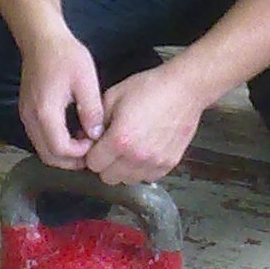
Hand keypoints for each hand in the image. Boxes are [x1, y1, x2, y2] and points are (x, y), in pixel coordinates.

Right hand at [19, 32, 104, 168]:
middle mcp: (31, 118)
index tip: (96, 142)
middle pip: (48, 156)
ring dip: (63, 153)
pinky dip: (55, 143)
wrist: (41, 38)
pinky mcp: (27, 111)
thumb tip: (97, 135)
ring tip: (84, 143)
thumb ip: (92, 110)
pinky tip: (72, 132)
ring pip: (42, 149)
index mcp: (45, 112)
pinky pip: (40, 138)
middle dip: (71, 161)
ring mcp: (26, 116)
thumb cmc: (65, 55)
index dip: (80, 154)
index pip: (60, 149)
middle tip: (92, 152)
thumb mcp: (86, 80)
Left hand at [86, 64, 204, 184]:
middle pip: (108, 177)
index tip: (97, 145)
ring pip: (127, 181)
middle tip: (111, 147)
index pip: (93, 164)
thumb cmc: (150, 88)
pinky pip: (147, 177)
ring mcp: (154, 163)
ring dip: (123, 169)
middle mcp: (136, 157)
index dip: (92, 153)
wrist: (184, 89)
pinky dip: (142, 169)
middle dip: (105, 163)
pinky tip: (143, 151)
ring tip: (129, 149)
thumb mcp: (113, 96)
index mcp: (120, 140)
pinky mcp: (169, 164)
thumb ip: (95, 120)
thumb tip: (85, 137)